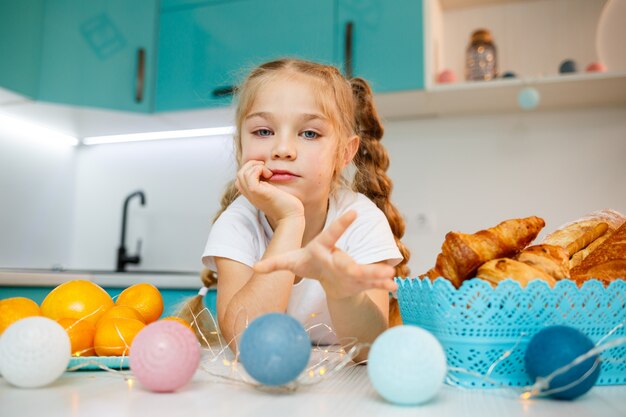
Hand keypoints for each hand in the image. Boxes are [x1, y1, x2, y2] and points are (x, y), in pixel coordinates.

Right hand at [235, 160, 303, 223]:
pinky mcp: (257, 192)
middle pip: (239, 175)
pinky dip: (258, 169)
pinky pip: (249, 176)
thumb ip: (268, 185)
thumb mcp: (274, 192)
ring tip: (268, 172)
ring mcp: (252, 194)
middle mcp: (250, 195)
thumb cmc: (287, 205)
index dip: (250, 170)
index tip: (264, 170)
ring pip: (241, 173)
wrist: (291, 216)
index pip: (241, 180)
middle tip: (265, 168)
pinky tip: (269, 175)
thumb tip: (269, 173)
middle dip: (251, 165)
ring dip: (255, 167)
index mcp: (253, 195)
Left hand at [253, 210, 396, 298]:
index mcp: (324, 247)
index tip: (352, 212)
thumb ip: (274, 263)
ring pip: (364, 269)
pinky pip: (373, 281)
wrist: (327, 272)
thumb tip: (255, 266)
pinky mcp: (360, 279)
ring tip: (390, 274)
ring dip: (376, 272)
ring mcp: (352, 267)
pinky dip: (384, 283)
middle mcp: (339, 256)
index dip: (341, 224)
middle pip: (345, 260)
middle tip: (355, 265)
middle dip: (350, 263)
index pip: (331, 234)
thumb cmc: (309, 263)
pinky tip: (396, 287)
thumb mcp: (292, 263)